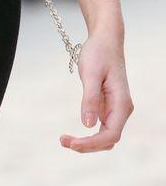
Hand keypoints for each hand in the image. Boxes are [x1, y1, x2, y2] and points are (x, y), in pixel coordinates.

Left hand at [60, 30, 133, 152]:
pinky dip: (88, 134)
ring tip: (65, 139)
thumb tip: (88, 125)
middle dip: (87, 145)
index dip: (91, 143)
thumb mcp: (91, 74)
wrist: (105, 39)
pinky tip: (73, 134)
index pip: (110, 135)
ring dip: (87, 143)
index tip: (72, 143)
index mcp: (122, 104)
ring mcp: (115, 109)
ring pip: (104, 136)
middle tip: (62, 141)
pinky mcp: (108, 106)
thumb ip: (90, 99)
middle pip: (108, 140)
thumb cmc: (99, 53)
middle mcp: (121, 110)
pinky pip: (100, 128)